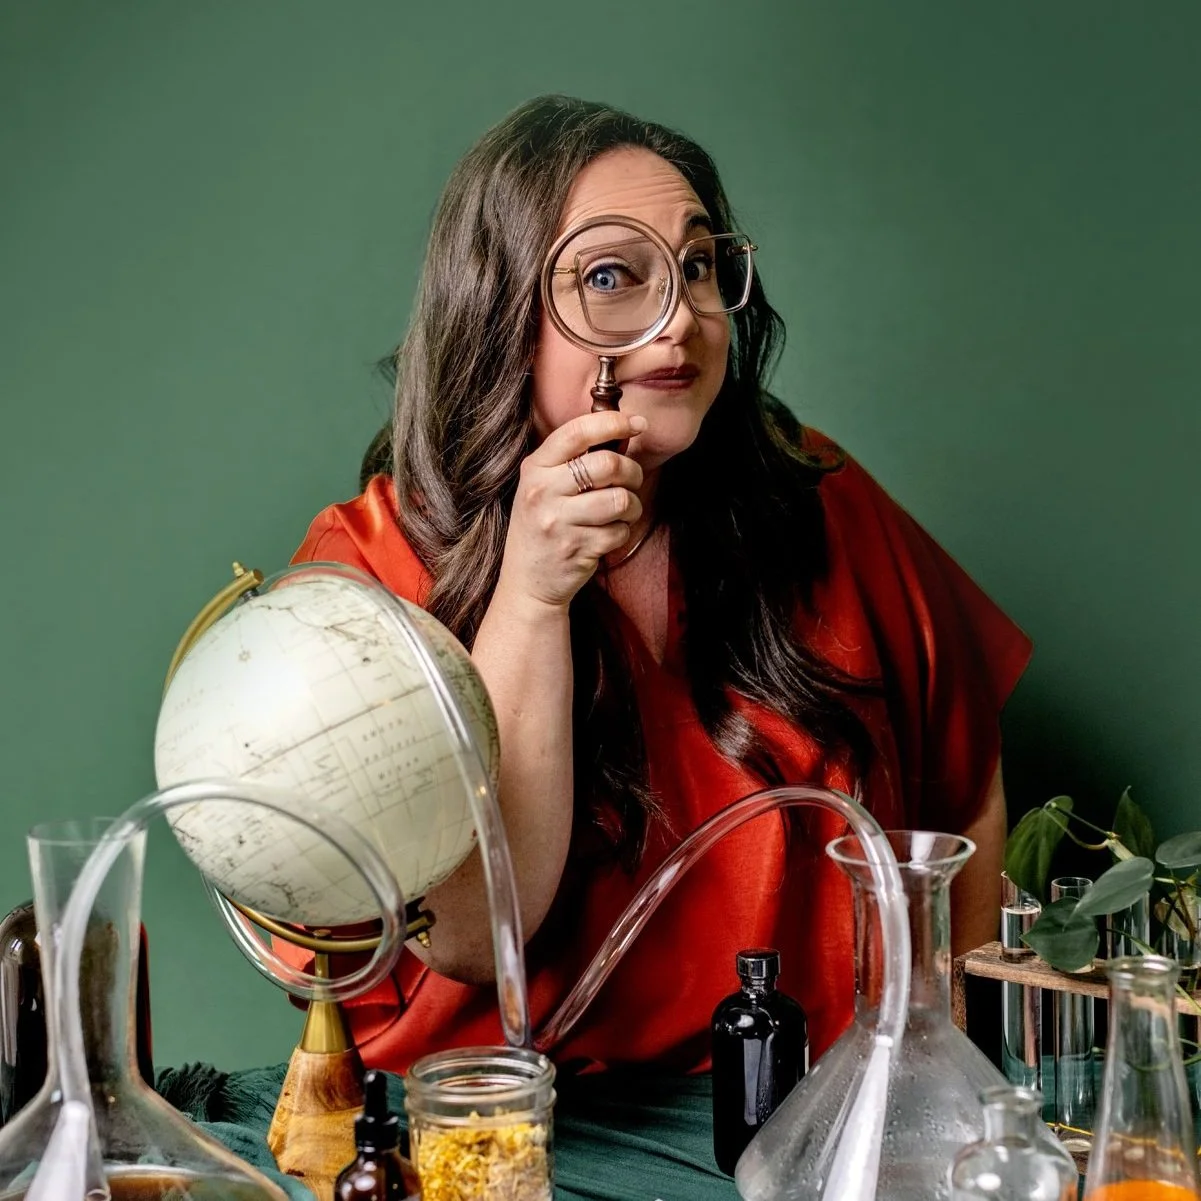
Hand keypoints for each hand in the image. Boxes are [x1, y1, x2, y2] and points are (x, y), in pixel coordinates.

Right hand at [497, 410, 647, 612]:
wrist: (526, 581)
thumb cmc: (543, 525)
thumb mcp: (543, 485)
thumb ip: (573, 459)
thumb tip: (621, 430)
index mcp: (535, 467)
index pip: (577, 432)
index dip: (613, 423)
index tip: (637, 424)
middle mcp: (542, 491)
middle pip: (607, 464)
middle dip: (632, 471)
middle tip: (632, 479)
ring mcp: (558, 522)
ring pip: (619, 500)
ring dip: (632, 505)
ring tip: (623, 511)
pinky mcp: (576, 549)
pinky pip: (619, 531)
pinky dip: (623, 532)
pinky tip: (609, 534)